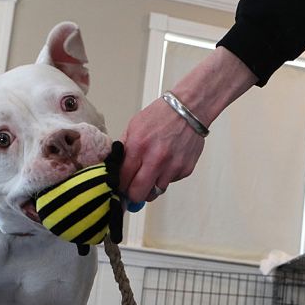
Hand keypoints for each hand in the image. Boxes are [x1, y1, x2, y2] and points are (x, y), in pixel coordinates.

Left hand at [118, 47, 258, 202]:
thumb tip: (116, 168)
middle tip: (132, 189)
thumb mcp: (134, 126)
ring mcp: (172, 166)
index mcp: (138, 147)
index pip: (122, 179)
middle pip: (138, 194)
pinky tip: (167, 163)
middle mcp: (155, 159)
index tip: (120, 187)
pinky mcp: (185, 170)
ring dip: (150, 187)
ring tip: (151, 174)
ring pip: (155, 192)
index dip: (120, 186)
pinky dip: (166, 177)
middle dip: (133, 194)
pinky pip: (170, 182)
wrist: (189, 110)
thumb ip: (124, 148)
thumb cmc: (161, 116)